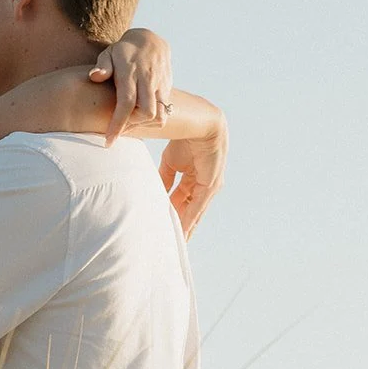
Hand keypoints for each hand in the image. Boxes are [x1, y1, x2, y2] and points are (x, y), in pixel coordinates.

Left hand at [89, 28, 172, 143]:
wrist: (150, 40)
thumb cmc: (123, 51)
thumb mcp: (109, 53)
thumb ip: (102, 65)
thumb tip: (95, 76)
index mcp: (131, 71)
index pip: (126, 102)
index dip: (117, 124)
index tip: (108, 141)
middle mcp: (149, 78)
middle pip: (147, 113)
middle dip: (133, 125)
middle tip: (120, 127)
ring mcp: (161, 83)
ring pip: (160, 115)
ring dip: (145, 125)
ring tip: (130, 123)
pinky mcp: (169, 87)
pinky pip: (165, 111)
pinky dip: (152, 119)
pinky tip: (139, 117)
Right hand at [157, 113, 227, 237]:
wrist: (199, 126)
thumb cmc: (184, 139)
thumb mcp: (169, 164)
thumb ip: (164, 180)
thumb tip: (156, 193)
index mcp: (193, 177)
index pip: (182, 201)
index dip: (175, 214)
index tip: (166, 228)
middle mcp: (202, 185)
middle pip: (190, 210)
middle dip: (181, 225)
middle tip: (171, 242)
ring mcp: (208, 187)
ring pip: (195, 212)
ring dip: (186, 227)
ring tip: (177, 242)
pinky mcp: (210, 186)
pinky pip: (197, 207)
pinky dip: (190, 220)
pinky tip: (183, 232)